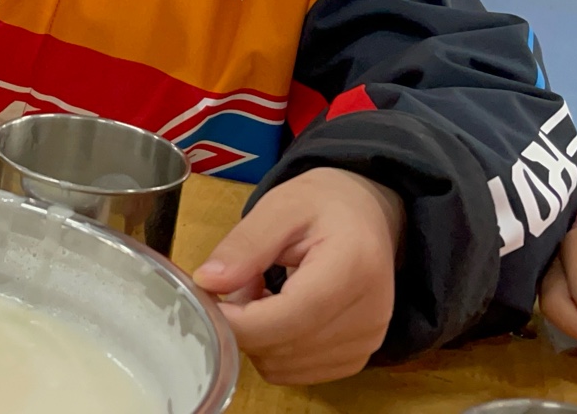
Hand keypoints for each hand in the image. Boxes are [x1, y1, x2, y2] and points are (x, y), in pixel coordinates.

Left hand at [193, 168, 405, 384]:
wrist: (370, 216)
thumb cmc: (326, 204)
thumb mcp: (281, 206)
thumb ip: (244, 245)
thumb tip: (207, 283)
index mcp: (353, 267)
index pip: (287, 318)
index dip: (237, 319)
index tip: (206, 297)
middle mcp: (368, 315)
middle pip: (281, 348)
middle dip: (243, 322)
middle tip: (239, 282)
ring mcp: (366, 343)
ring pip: (282, 367)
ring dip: (257, 337)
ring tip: (264, 293)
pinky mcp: (356, 358)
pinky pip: (295, 372)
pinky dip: (275, 348)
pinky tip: (280, 311)